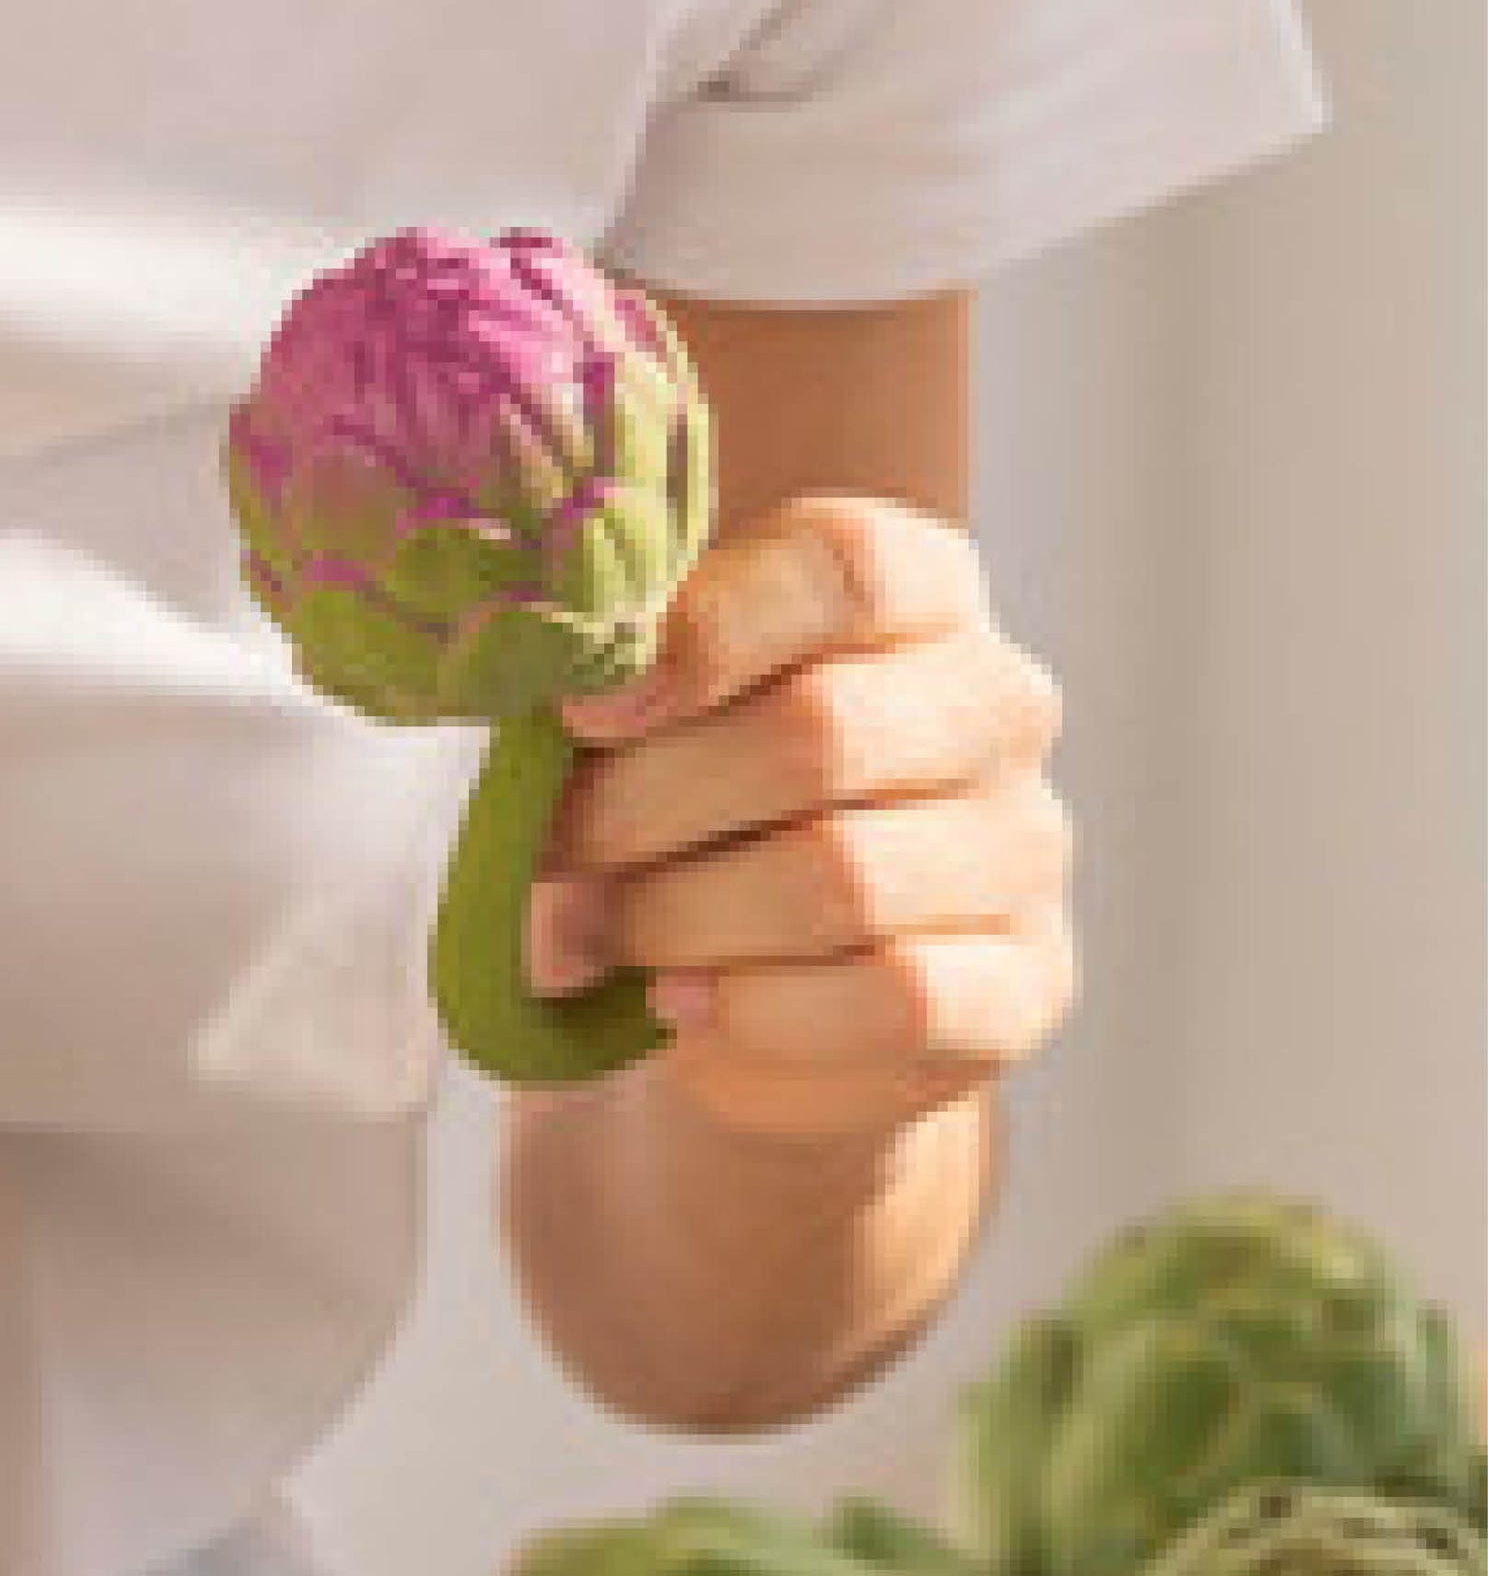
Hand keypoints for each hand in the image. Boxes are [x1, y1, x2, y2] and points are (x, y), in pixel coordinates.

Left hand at [547, 493, 1074, 1139]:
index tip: (581, 710)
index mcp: (910, 590)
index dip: (700, 635)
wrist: (747, 992)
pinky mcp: (1025, 983)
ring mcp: (1025, 845)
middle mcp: (994, 701)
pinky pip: (891, 998)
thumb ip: (610, 679)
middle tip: (550, 848)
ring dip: (678, 916)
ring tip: (605, 928)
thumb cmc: (676, 807)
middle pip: (818, 733)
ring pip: (839, 879)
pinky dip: (752, 1009)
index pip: (843, 566)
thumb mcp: (633, 716)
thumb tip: (558, 678)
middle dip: (643, 804)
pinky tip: (679, 1000)